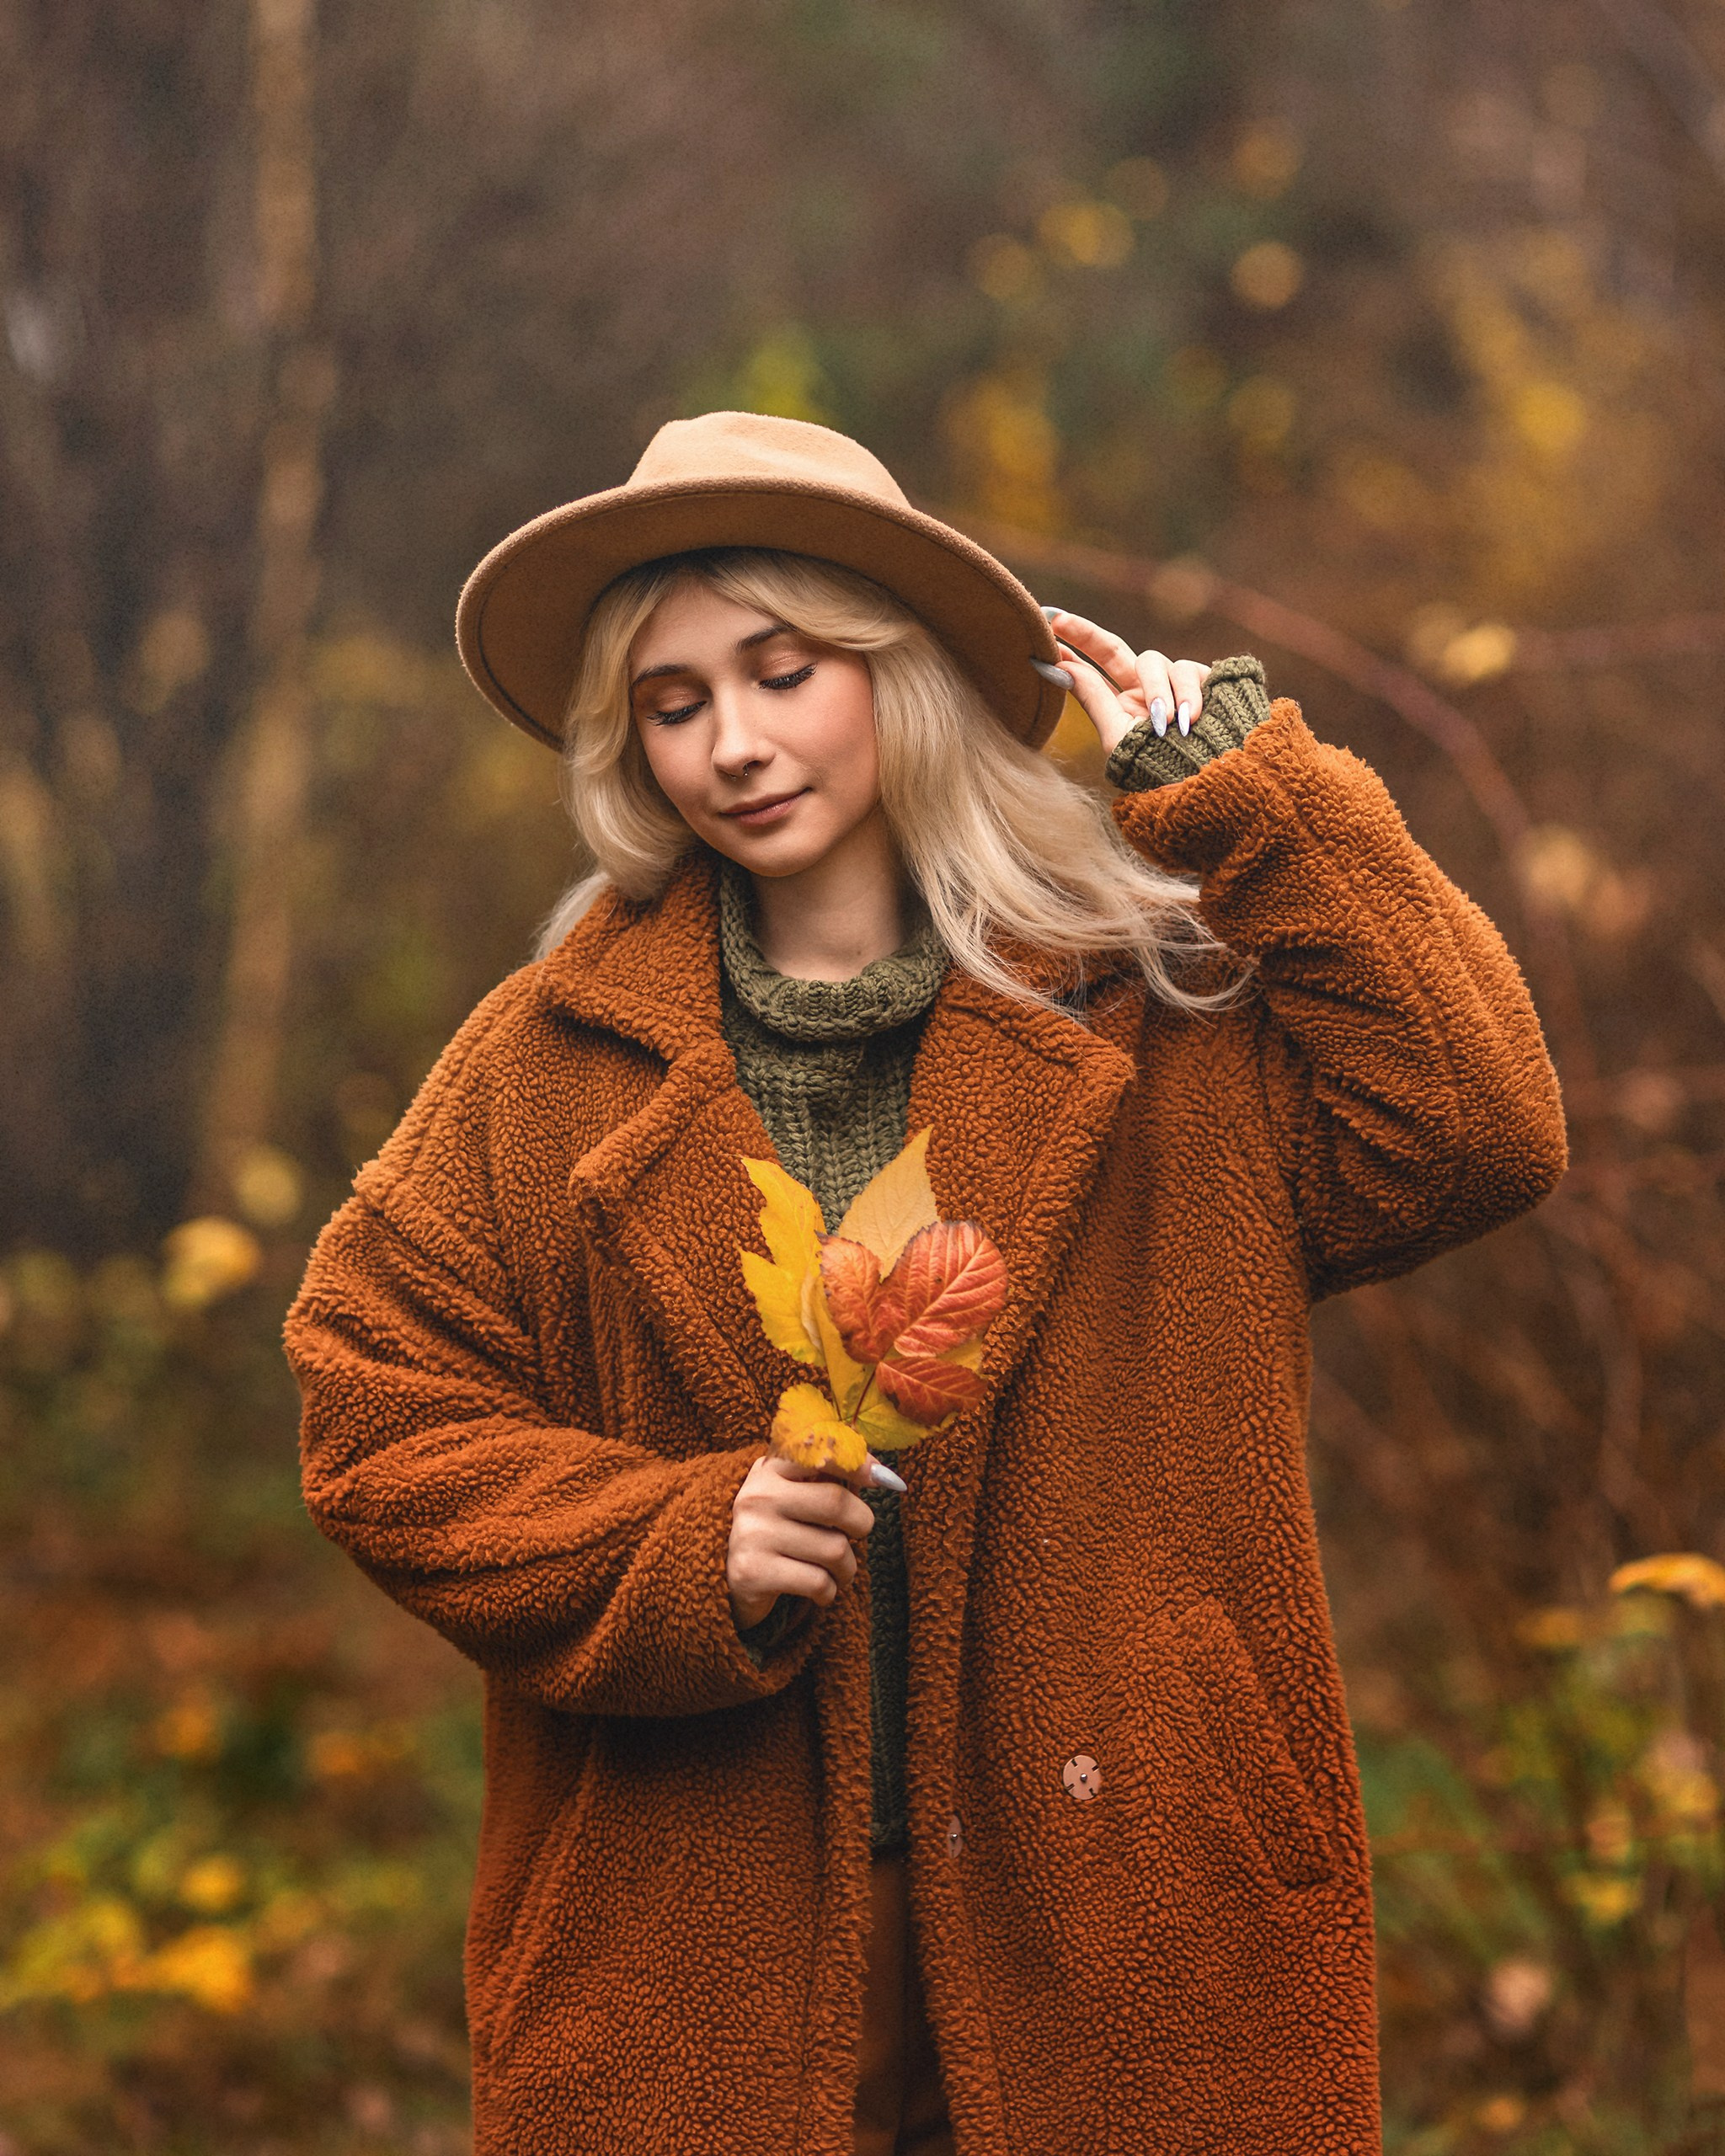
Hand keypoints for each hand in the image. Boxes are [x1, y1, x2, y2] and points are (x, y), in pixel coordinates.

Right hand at [726, 1452, 875, 1629]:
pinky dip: (830, 1591)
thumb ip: (832, 1477)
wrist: (729, 1576)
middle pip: (836, 1503)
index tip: (883, 1478)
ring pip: (835, 1550)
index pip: (818, 1452)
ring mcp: (752, 1534)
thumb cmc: (780, 1527)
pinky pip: (819, 1583)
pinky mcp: (753, 1573)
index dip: (857, 1462)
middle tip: (857, 1533)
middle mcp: (757, 1496)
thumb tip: (886, 1476)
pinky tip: (819, 1588)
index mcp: (770, 1469)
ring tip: (836, 1568)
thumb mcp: (795, 1492)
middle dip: (862, 1523)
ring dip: (848, 1567)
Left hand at [1041, 606, 1211, 759]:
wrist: (1212, 781)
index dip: (1072, 650)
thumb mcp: (1118, 736)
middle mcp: (1147, 690)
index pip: (1093, 671)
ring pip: (1154, 660)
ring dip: (1157, 690)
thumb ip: (1093, 698)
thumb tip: (1061, 667)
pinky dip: (1189, 693)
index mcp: (1123, 706)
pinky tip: (1191, 717)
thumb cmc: (1160, 769)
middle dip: (1086, 633)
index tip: (1047, 625)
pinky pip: (1188, 669)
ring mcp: (1175, 683)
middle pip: (1114, 649)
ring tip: (1165, 721)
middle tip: (1059, 621)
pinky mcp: (1206, 680)